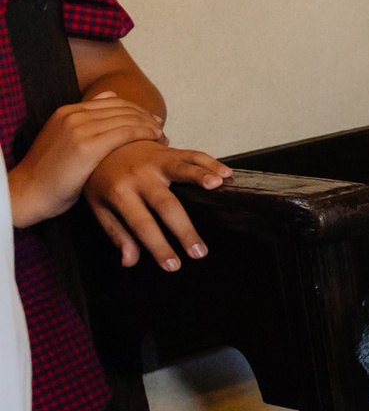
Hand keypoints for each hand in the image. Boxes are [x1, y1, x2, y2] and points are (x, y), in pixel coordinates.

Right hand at [10, 91, 165, 228]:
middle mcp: (73, 115)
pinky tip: (156, 140)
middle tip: (161, 128)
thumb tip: (110, 97)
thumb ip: (84, 120)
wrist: (27, 193)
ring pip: (127, 118)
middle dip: (146, 117)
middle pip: (122, 108)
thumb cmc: (49, 173)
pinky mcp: (87, 146)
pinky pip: (126, 132)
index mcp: (66, 111)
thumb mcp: (63, 139)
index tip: (151, 121)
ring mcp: (79, 128)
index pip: (112, 101)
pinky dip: (145, 134)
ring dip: (149, 126)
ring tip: (162, 136)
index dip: (136, 110)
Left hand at [86, 141, 229, 270]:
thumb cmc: (102, 181)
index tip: (173, 266)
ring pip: (181, 170)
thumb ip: (117, 234)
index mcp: (118, 192)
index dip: (158, 246)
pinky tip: (226, 175)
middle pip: (166, 204)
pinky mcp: (169, 151)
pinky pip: (193, 154)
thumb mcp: (100, 208)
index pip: (141, 224)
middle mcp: (138, 176)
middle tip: (199, 253)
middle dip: (184, 230)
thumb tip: (130, 262)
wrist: (101, 144)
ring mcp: (155, 161)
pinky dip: (211, 163)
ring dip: (200, 176)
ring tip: (217, 187)